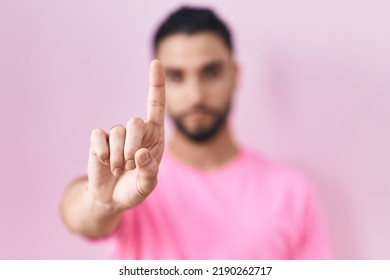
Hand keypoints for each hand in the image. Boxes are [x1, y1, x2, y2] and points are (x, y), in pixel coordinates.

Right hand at [87, 60, 164, 209]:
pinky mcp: (99, 139)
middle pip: (134, 121)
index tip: (156, 62)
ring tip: (119, 170)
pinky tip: (105, 163)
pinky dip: (102, 152)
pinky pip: (98, 136)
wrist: (112, 197)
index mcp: (154, 135)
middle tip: (130, 165)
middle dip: (132, 146)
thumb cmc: (135, 188)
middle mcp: (136, 131)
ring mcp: (117, 134)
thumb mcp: (148, 185)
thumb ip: (149, 171)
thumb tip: (140, 153)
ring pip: (117, 132)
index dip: (156, 84)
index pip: (157, 105)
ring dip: (118, 156)